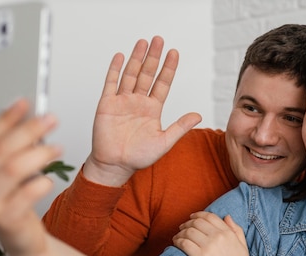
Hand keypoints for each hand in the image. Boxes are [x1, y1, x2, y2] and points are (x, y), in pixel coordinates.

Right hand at [0, 99, 60, 255]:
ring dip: (39, 154)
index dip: (7, 118)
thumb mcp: (0, 175)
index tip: (26, 102)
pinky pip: (26, 194)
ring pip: (13, 169)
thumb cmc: (13, 205)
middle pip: (1, 151)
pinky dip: (40, 183)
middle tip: (50, 120)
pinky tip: (49, 179)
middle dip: (28, 131)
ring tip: (57, 149)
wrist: (23, 241)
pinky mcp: (4, 220)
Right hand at [85, 36, 201, 185]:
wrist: (116, 165)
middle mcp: (138, 102)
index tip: (174, 53)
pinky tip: (121, 57)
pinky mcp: (107, 104)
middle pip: (147, 74)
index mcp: (152, 109)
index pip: (162, 84)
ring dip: (137, 58)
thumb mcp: (165, 142)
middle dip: (153, 57)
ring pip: (131, 75)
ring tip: (143, 42)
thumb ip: (180, 127)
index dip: (168, 68)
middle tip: (159, 40)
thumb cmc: (139, 157)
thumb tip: (198, 115)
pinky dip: (115, 70)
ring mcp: (122, 101)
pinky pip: (111, 83)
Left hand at [173, 212, 251, 255]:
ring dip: (180, 232)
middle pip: (197, 222)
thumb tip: (226, 216)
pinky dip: (177, 241)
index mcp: (229, 233)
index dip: (198, 215)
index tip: (191, 218)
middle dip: (187, 223)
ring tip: (177, 237)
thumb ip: (237, 230)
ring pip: (188, 231)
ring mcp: (209, 246)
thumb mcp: (243, 248)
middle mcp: (219, 237)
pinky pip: (184, 243)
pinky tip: (176, 244)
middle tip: (182, 228)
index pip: (210, 216)